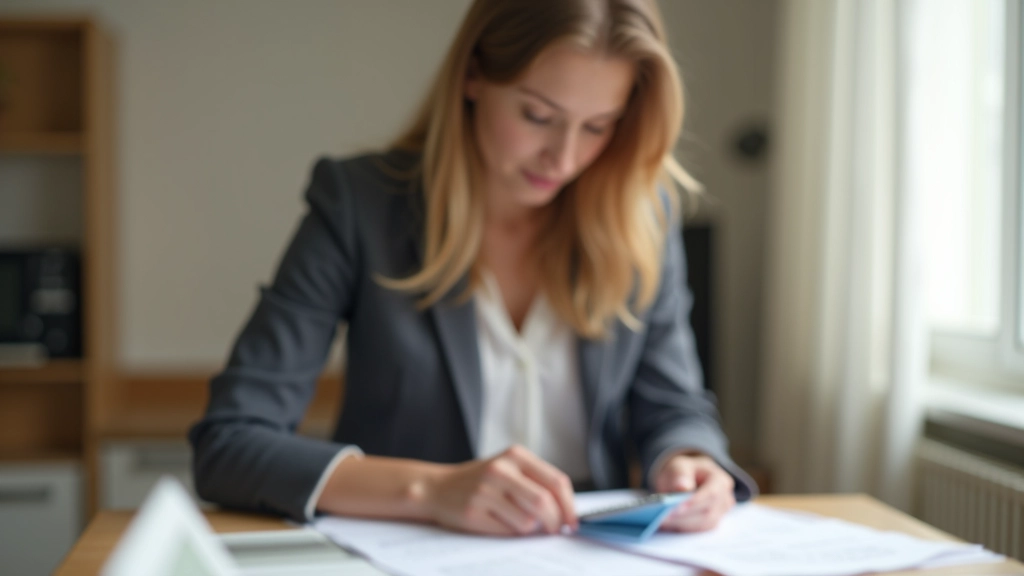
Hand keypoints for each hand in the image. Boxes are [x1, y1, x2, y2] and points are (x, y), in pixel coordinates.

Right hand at [423, 445, 577, 535]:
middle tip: (554, 531)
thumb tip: (566, 512)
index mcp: (516, 455)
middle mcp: (501, 469)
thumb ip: (536, 483)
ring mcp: (485, 490)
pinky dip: (511, 532)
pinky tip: (499, 522)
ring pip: (527, 521)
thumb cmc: (481, 481)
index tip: (572, 521)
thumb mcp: (509, 469)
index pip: (556, 481)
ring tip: (516, 520)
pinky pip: (507, 531)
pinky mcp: (474, 511)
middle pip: (544, 502)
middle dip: (554, 522)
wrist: (437, 487)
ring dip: (529, 528)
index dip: (569, 505)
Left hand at [653, 453, 735, 531]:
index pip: (711, 494)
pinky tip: (666, 525)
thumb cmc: (683, 472)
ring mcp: (719, 514)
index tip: (677, 508)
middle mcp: (724, 499)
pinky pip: (697, 531)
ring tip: (661, 522)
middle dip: (684, 517)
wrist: (683, 480)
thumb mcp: (678, 465)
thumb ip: (680, 473)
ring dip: (682, 525)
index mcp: (720, 481)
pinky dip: (681, 529)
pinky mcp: (710, 524)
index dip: (695, 502)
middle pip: (708, 513)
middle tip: (662, 518)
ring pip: (703, 525)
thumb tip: (682, 487)